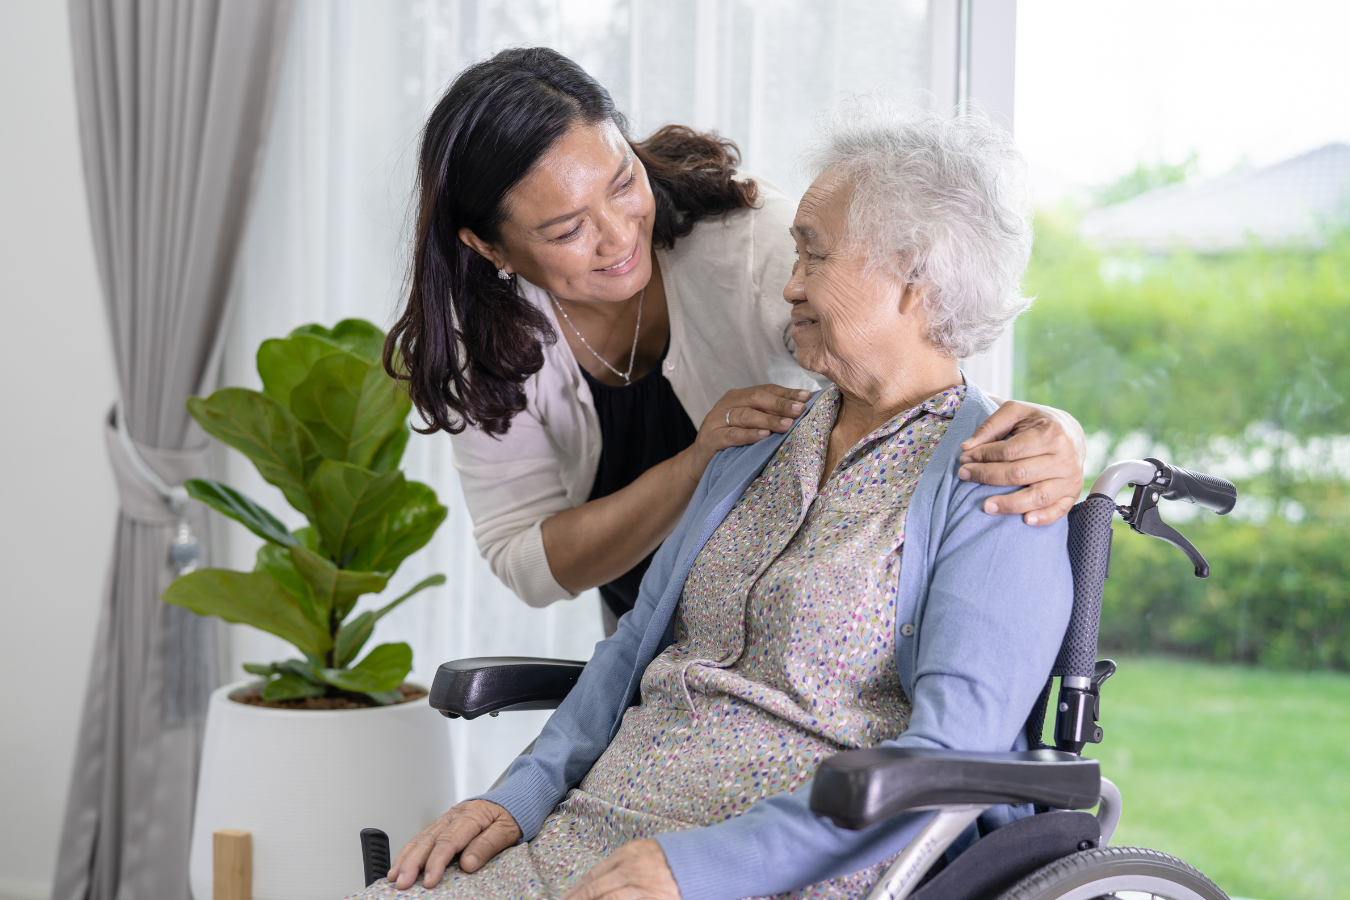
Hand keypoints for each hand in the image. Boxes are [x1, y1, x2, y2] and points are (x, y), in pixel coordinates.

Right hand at [388, 799, 521, 889]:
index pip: (448, 842)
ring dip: (406, 858)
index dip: (436, 862)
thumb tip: (467, 864)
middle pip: (428, 840)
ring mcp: (447, 818)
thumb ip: (487, 845)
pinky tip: (401, 863)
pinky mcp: (444, 823)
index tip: (429, 880)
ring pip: (421, 837)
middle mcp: (454, 816)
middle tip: (403, 883)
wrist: (516, 795)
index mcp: (471, 816)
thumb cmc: (513, 813)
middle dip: (412, 863)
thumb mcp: (508, 830)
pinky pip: (423, 836)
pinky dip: (409, 850)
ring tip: (395, 877)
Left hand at [563, 840, 680, 899]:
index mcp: (630, 853)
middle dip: (578, 899)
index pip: (594, 875)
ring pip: (608, 899)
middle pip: (595, 889)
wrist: (707, 864)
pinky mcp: (653, 899)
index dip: (576, 890)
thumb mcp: (646, 851)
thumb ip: (623, 863)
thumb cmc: (674, 859)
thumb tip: (597, 883)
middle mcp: (633, 869)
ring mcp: (643, 887)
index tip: (566, 899)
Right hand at [679, 385, 812, 483]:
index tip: (807, 396)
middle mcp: (726, 404)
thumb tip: (800, 411)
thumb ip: (767, 416)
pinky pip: (732, 435)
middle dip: (780, 404)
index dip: (786, 392)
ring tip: (787, 424)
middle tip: (800, 410)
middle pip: (756, 399)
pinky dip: (749, 435)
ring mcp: (716, 420)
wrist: (699, 462)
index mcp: (738, 397)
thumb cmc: (730, 443)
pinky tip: (764, 435)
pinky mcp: (710, 439)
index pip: (766, 390)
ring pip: (745, 415)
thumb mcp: (749, 426)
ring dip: (768, 419)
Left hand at [958, 400, 1085, 524]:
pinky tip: (1024, 520)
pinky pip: (1059, 510)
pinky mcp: (1073, 493)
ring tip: (986, 506)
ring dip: (1010, 504)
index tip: (964, 457)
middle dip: (987, 476)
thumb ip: (991, 426)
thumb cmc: (1037, 422)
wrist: (1071, 432)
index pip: (1010, 451)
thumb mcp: (1016, 413)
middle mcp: (1064, 457)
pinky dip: (1043, 518)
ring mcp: (1070, 478)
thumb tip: (966, 448)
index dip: (983, 455)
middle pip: (1019, 474)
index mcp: (1051, 433)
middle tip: (964, 475)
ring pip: (1037, 496)